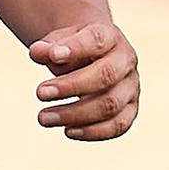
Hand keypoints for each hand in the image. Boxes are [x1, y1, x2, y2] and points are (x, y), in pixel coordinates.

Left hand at [30, 19, 137, 139]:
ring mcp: (131, 87)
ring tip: (44, 118)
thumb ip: (47, 48)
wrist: (94, 60)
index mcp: (110, 37)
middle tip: (40, 93)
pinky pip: (118, 125)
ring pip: (111, 105)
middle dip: (72, 86)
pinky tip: (67, 130)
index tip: (52, 56)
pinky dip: (93, 132)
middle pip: (106, 75)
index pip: (97, 39)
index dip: (76, 48)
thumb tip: (37, 52)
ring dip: (75, 114)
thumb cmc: (74, 52)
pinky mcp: (130, 110)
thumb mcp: (59, 43)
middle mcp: (126, 61)